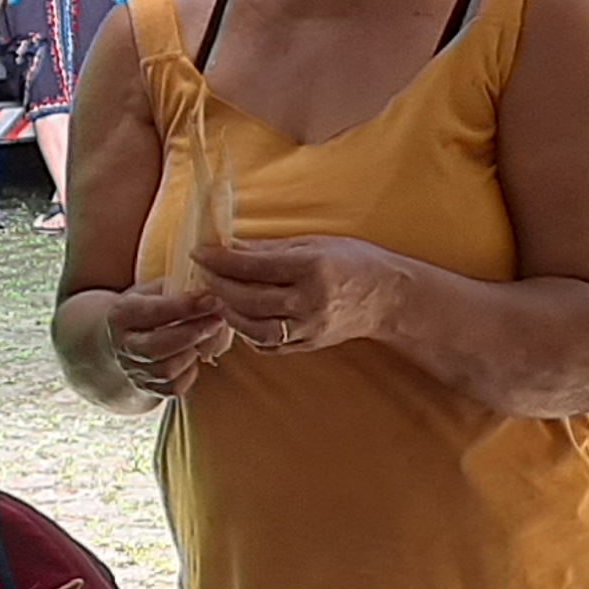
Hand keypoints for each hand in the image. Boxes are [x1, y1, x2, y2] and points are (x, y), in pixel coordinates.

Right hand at [103, 281, 233, 400]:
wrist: (124, 342)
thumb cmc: (148, 309)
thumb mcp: (154, 290)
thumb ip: (178, 290)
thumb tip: (211, 294)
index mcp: (121, 315)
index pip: (152, 311)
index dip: (185, 306)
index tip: (212, 298)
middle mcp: (124, 346)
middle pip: (157, 346)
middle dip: (193, 332)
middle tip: (218, 319)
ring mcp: (135, 371)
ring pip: (167, 370)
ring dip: (193, 352)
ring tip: (209, 335)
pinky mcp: (149, 389)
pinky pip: (175, 387)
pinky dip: (191, 371)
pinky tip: (196, 353)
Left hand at [194, 234, 419, 352]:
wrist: (388, 296)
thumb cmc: (352, 261)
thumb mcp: (313, 243)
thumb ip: (268, 249)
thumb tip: (228, 246)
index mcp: (312, 269)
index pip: (254, 267)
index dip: (221, 260)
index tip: (200, 252)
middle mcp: (310, 302)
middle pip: (249, 300)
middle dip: (219, 286)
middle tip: (203, 274)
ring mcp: (309, 328)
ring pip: (255, 328)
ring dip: (229, 313)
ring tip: (216, 296)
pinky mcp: (308, 345)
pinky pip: (268, 344)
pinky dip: (247, 332)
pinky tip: (239, 316)